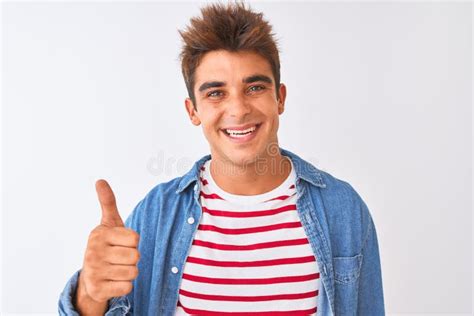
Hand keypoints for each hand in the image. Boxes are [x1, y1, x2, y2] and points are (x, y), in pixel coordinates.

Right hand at [76, 179, 139, 308]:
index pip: (135, 238)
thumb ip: (108, 203)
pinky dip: (125, 286)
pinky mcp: (97, 289)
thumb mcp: (108, 224)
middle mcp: (93, 252)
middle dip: (132, 259)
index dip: (133, 243)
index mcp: (99, 234)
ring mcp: (93, 271)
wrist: (90, 277)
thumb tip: (100, 180)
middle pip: (135, 256)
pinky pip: (127, 287)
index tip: (121, 243)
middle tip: (119, 258)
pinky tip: (113, 281)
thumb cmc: (106, 246)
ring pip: (133, 272)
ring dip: (129, 272)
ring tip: (116, 269)